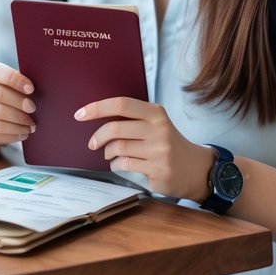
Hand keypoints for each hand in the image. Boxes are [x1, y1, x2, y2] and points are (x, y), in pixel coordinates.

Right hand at [0, 62, 36, 146]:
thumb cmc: (12, 93)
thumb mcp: (17, 84)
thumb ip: (26, 85)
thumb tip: (42, 92)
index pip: (2, 73)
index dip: (17, 81)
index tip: (31, 89)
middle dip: (19, 103)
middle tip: (33, 109)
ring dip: (18, 123)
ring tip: (32, 125)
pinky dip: (13, 135)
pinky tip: (23, 133)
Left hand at [76, 98, 214, 200]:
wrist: (195, 168)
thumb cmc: (167, 143)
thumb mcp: (155, 124)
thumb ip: (132, 119)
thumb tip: (96, 115)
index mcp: (155, 113)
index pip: (121, 105)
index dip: (97, 108)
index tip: (80, 114)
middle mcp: (159, 129)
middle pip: (116, 129)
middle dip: (98, 137)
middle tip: (92, 143)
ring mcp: (159, 150)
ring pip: (118, 149)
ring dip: (108, 153)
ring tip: (111, 154)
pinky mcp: (158, 169)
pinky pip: (125, 165)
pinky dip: (116, 165)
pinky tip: (121, 164)